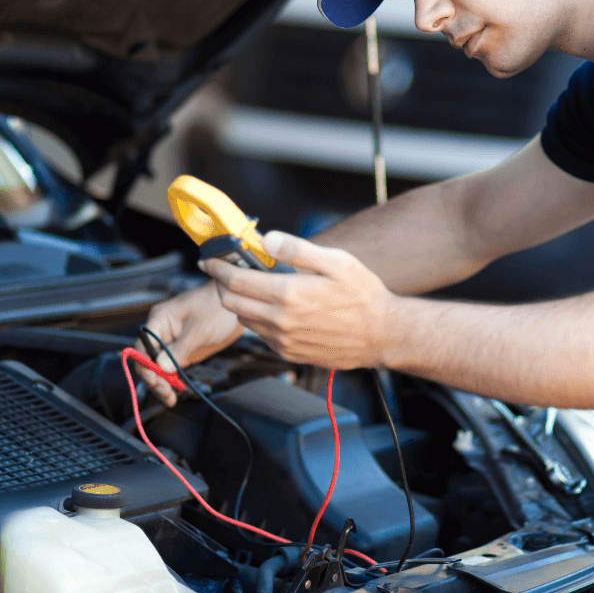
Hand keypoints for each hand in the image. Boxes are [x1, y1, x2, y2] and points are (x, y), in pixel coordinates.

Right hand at [136, 282, 243, 404]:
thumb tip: (161, 367)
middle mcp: (162, 331)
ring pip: (158, 366)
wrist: (237, 305)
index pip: (142, 347)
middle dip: (154, 378)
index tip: (157, 381)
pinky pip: (171, 366)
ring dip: (162, 382)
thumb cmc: (218, 306)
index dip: (146, 366)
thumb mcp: (199, 330)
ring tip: (170, 398)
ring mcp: (172, 341)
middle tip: (166, 394)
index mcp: (160, 320)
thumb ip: (179, 349)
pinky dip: (172, 379)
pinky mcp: (183, 349)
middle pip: (147, 359)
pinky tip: (175, 390)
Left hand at [203, 231, 398, 369]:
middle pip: (231, 302)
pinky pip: (260, 335)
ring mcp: (283, 340)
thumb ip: (297, 250)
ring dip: (240, 302)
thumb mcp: (336, 262)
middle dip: (224, 284)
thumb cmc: (364, 296)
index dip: (218, 267)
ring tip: (253, 286)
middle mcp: (281, 321)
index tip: (211, 259)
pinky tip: (274, 307)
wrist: (382, 334)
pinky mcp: (289, 353)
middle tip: (227, 270)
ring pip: (244, 319)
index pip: (235, 280)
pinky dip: (258, 319)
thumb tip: (266, 239)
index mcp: (289, 294)